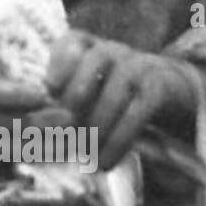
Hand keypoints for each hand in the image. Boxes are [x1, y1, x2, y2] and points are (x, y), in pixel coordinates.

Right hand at [0, 75, 58, 193]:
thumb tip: (39, 83)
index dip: (13, 94)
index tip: (43, 93)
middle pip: (1, 124)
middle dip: (39, 122)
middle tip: (69, 116)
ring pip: (7, 150)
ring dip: (40, 146)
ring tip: (68, 139)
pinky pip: (3, 169)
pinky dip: (29, 164)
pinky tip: (50, 158)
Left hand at [44, 31, 197, 168]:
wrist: (169, 93)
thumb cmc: (112, 95)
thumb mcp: (88, 91)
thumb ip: (62, 103)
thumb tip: (36, 126)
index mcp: (91, 46)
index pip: (73, 42)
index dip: (60, 64)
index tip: (50, 90)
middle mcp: (114, 50)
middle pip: (93, 63)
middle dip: (76, 99)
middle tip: (67, 130)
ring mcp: (139, 67)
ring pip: (113, 94)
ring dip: (96, 129)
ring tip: (87, 155)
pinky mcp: (158, 90)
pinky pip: (136, 115)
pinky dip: (118, 142)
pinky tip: (106, 162)